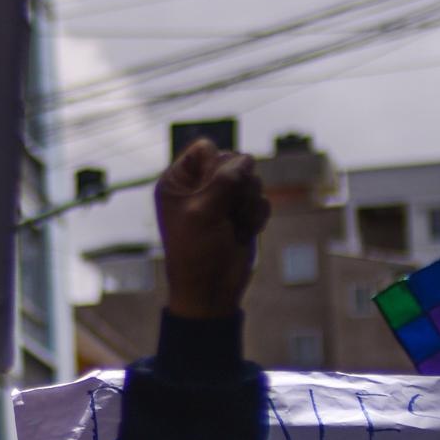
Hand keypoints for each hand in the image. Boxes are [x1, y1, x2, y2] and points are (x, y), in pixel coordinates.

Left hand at [156, 139, 269, 318]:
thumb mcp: (202, 211)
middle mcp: (199, 185)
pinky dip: (256, 216)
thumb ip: (225, 180)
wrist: (211, 290)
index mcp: (178, 181)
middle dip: (237, 185)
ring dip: (247, 203)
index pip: (206, 149)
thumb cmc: (196, 252)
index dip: (217, 164)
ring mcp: (222, 199)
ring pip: (251, 179)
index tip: (214, 188)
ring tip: (234, 225)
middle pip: (234, 161)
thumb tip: (248, 158)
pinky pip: (261, 199)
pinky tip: (243, 233)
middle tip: (227, 211)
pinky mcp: (242, 213)